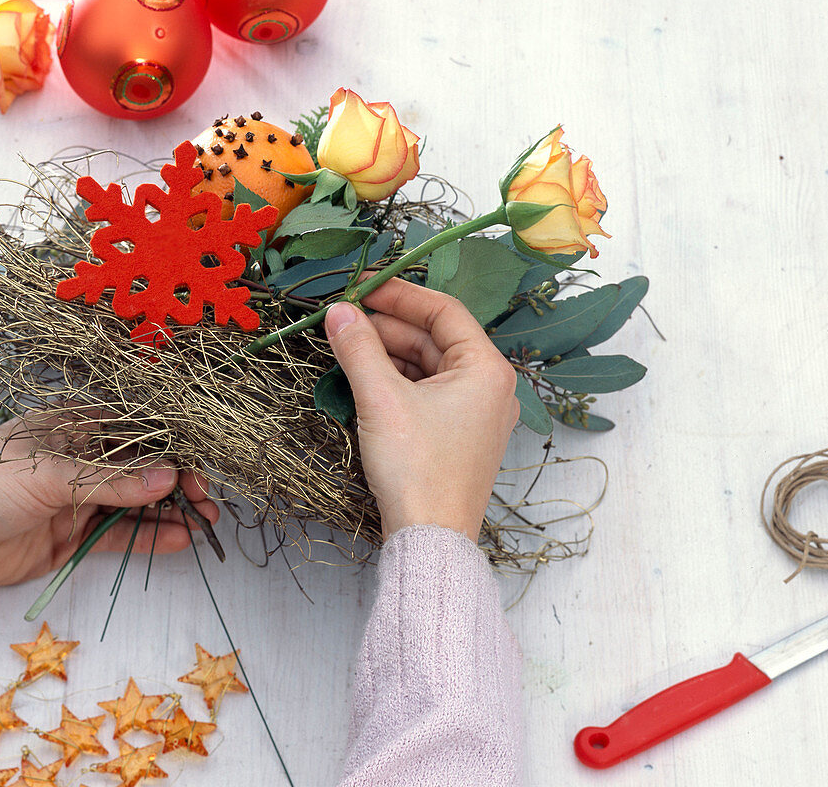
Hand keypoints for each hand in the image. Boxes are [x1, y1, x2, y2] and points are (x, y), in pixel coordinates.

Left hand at [0, 420, 218, 585]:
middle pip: (143, 469)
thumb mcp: (50, 476)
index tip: (199, 468)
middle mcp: (82, 460)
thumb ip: (112, 481)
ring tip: (206, 523)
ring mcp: (78, 499)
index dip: (173, 447)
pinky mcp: (72, 536)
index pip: (137, 432)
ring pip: (136, 504)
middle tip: (206, 501)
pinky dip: (149, 537)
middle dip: (179, 482)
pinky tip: (179, 539)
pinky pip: (119, 535)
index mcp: (75, 428)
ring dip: (171, 512)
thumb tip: (169, 478)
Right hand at [324, 278, 519, 540]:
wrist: (430, 539)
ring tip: (347, 347)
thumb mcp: (381, 400)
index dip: (400, 295)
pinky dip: (397, 382)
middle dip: (388, 327)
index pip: (444, 311)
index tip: (362, 287)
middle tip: (344, 319)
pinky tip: (365, 378)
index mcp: (486, 369)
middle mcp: (490, 387)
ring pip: (428, 367)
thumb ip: (358, 348)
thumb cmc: (417, 468)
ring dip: (389, 355)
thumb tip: (337, 312)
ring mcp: (477, 414)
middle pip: (435, 338)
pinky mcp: (460, 436)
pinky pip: (428, 393)